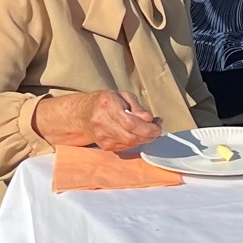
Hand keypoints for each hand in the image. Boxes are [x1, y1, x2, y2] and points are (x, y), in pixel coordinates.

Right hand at [46, 90, 163, 151]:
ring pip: (130, 143)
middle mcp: (102, 122)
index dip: (147, 128)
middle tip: (157, 129)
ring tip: (150, 131)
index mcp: (107, 105)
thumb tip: (149, 119)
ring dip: (144, 139)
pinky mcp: (105, 146)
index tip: (158, 126)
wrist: (84, 115)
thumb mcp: (123, 96)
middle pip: (131, 136)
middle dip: (149, 135)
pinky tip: (139, 135)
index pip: (130, 123)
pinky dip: (136, 142)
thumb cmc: (106, 102)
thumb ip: (137, 107)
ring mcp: (102, 136)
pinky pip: (126, 147)